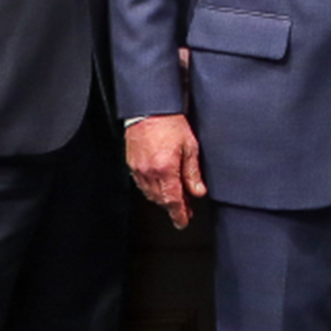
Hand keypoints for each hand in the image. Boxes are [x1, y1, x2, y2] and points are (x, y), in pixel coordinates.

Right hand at [126, 113, 205, 229]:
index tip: (183, 222)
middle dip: (173, 207)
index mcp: (166, 170)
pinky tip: (159, 185)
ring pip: (150, 194)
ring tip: (174, 197)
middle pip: (161, 200)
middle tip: (185, 209)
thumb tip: (198, 191)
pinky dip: (151, 189)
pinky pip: (141, 184)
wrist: (150, 108)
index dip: (179, 214)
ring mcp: (138, 168)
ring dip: (162, 199)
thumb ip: (193, 173)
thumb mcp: (190, 147)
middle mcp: (149, 172)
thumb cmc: (170, 122)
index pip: (173, 201)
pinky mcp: (132, 163)